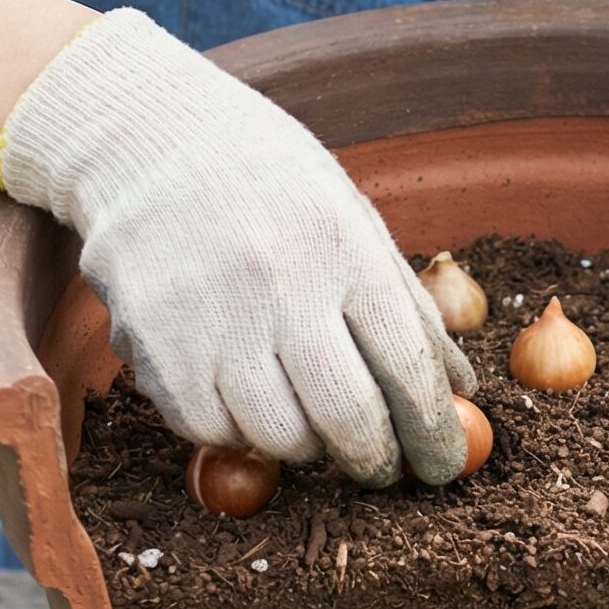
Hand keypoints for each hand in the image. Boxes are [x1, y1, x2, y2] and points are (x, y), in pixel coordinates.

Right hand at [0, 8, 474, 484]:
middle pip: (347, 418)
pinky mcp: (154, 347)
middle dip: (375, 459)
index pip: (407, 368)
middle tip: (381, 467)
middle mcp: (279, 285)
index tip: (441, 467)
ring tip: (310, 421)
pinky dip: (239, 432)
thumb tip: (463, 395)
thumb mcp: (353, 221)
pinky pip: (211, 430)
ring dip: (307, 447)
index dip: (433, 433)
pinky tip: (247, 398)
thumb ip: (409, 310)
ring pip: (279, 438)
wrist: (145, 142)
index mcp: (343, 248)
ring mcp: (211, 319)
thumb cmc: (271, 186)